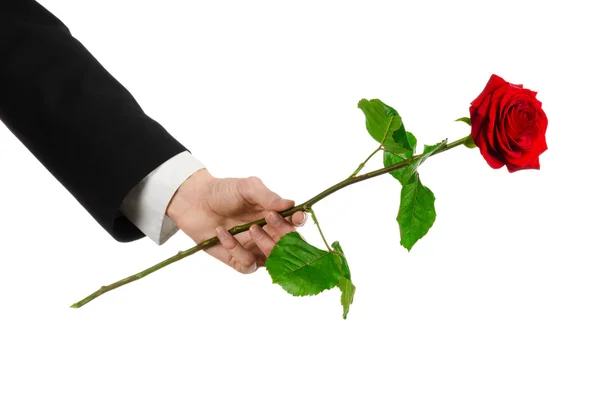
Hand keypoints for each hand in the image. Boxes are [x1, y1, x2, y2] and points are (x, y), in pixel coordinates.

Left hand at [166, 168, 305, 273]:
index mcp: (274, 215)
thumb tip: (290, 204)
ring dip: (265, 246)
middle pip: (289, 245)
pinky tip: (222, 233)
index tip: (297, 217)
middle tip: (270, 220)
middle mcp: (268, 234)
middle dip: (285, 235)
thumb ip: (268, 196)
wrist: (194, 200)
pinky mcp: (237, 259)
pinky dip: (237, 250)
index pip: (295, 223)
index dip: (299, 222)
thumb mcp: (247, 187)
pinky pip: (247, 264)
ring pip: (272, 260)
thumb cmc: (223, 191)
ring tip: (251, 228)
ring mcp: (253, 248)